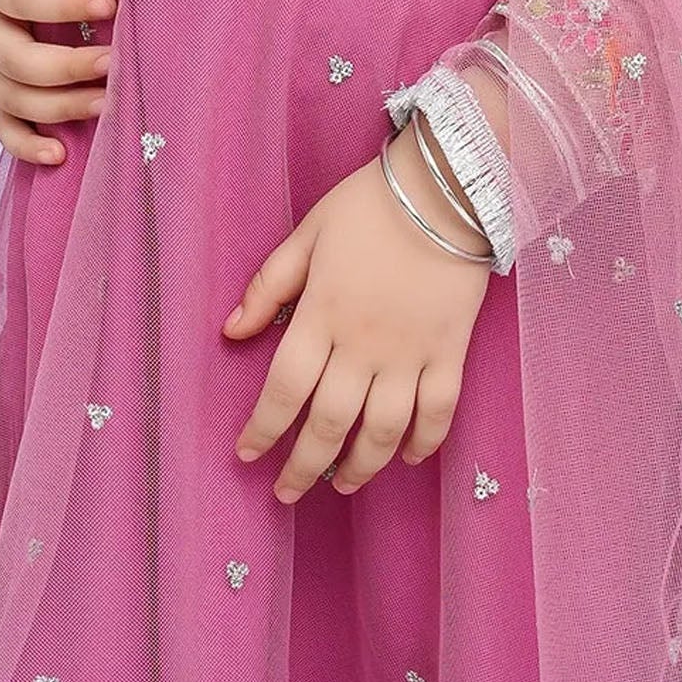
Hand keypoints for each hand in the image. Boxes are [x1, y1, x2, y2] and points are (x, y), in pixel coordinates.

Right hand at [0, 0, 115, 165]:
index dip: (62, 3)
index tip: (111, 4)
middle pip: (16, 61)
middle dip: (67, 66)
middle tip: (116, 62)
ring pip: (15, 101)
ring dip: (60, 109)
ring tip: (109, 104)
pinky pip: (4, 131)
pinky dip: (27, 147)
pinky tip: (61, 155)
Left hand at [224, 126, 492, 503]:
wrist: (445, 188)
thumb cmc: (368, 206)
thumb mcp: (307, 234)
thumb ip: (268, 286)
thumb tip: (231, 332)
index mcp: (321, 314)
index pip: (284, 389)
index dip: (263, 429)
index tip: (246, 456)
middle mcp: (363, 344)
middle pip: (330, 422)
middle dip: (304, 466)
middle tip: (287, 493)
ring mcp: (411, 352)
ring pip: (383, 429)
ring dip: (361, 466)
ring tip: (343, 485)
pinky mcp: (451, 351)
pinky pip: (439, 411)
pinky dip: (425, 442)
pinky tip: (409, 459)